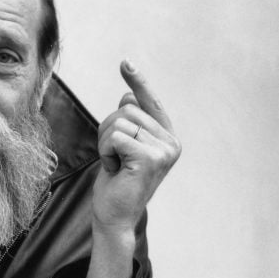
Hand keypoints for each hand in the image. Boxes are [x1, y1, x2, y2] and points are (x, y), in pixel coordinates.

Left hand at [93, 60, 180, 235]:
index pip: (150, 102)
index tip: (125, 62)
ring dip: (106, 142)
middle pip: (128, 109)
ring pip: (120, 121)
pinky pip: (116, 136)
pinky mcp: (150, 158)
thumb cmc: (117, 181)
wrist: (114, 215)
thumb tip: (127, 95)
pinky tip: (115, 169)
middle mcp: (172, 143)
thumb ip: (130, 122)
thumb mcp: (123, 145)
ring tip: (115, 163)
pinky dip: (106, 151)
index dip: (139, 82)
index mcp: (168, 137)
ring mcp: (164, 151)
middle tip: (113, 156)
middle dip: (109, 129)